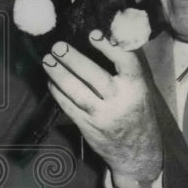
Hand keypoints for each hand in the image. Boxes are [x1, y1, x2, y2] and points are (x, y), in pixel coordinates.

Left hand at [42, 30, 161, 187]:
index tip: (93, 34)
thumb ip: (124, 70)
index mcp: (137, 89)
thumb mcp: (140, 92)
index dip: (110, 47)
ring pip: (77, 93)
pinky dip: (58, 92)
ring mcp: (102, 116)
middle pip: (95, 77)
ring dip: (59, 75)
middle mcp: (120, 101)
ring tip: (47, 60)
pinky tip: (50, 81)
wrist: (137, 154)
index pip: (127, 63)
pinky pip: (69, 107)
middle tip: (58, 46)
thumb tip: (104, 38)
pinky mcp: (88, 127)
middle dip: (74, 60)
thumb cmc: (137, 114)